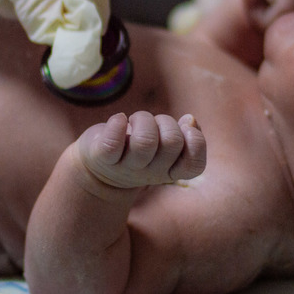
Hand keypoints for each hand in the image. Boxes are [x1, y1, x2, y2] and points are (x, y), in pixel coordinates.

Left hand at [77, 111, 205, 189]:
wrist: (97, 171)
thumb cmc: (137, 149)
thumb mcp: (163, 145)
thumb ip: (184, 134)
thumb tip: (191, 120)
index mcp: (170, 171)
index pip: (195, 165)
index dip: (195, 142)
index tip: (184, 129)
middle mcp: (151, 174)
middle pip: (172, 142)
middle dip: (166, 122)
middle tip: (153, 124)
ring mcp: (126, 167)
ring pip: (144, 141)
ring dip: (142, 120)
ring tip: (134, 122)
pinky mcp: (102, 158)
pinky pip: (112, 142)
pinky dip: (117, 123)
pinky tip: (119, 119)